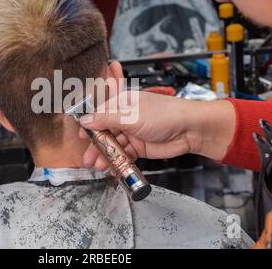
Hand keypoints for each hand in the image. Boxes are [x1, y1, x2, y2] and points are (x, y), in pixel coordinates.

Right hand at [78, 91, 234, 170]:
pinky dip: (117, 162)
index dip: (90, 126)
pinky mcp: (140, 147)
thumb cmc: (165, 114)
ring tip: (97, 166)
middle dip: (96, 146)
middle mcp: (126, 117)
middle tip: (87, 158)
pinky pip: (124, 155)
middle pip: (105, 132)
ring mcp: (133, 133)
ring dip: (105, 156)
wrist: (190, 130)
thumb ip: (106, 119)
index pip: (100, 114)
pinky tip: (111, 168)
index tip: (81, 137)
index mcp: (123, 103)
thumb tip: (86, 120)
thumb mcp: (131, 116)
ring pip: (114, 146)